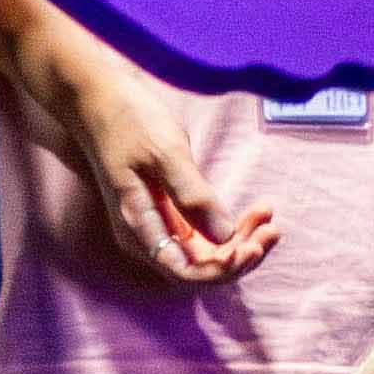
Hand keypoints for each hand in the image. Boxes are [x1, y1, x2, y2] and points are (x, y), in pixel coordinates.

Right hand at [29, 29, 275, 283]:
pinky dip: (231, 227)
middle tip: (273, 231)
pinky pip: (204, 233)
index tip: (250, 247)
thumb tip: (225, 237)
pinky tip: (257, 212)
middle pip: (199, 268)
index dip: (220, 270)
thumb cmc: (130, 122)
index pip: (184, 273)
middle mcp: (147, 237)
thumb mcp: (165, 153)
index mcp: (139, 228)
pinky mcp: (169, 213)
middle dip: (238, 256)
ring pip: (205, 253)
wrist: (101, 101)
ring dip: (240, 243)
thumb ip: (192, 194)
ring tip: (270, 221)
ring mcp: (158, 226)